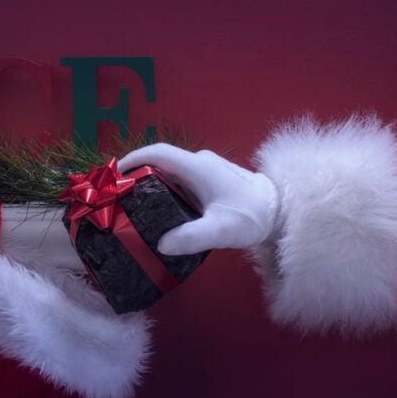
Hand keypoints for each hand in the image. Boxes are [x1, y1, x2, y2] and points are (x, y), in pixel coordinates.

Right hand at [118, 143, 278, 254]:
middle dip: (137, 174)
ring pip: (171, 171)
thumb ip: (192, 237)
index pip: (158, 153)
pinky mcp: (211, 180)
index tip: (115, 173)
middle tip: (119, 193)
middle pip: (160, 161)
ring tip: (134, 203)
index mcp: (198, 167)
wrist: (281, 211)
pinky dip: (165, 189)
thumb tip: (162, 244)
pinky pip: (181, 179)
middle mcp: (200, 163)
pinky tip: (160, 209)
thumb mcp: (221, 230)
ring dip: (151, 183)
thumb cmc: (251, 216)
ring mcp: (206, 170)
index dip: (134, 160)